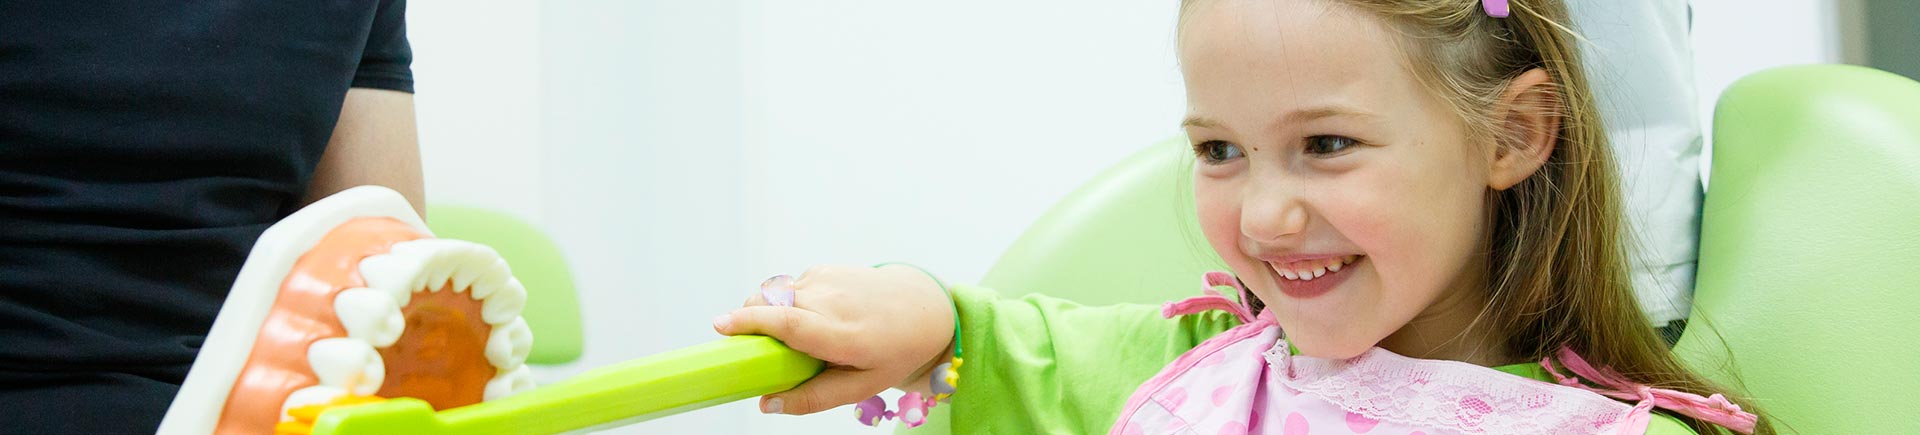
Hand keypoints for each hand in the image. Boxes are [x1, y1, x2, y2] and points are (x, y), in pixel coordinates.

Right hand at [713, 264, 954, 414]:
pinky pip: (790, 286)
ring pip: (774, 293)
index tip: (720, 326)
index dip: (749, 322)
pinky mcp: (825, 269)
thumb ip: (814, 397)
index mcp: (840, 334)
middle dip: (747, 320)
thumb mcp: (861, 386)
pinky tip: (810, 317)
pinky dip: (787, 302)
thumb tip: (767, 403)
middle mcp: (831, 300)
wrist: (924, 308)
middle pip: (769, 303)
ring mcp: (827, 279)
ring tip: (791, 336)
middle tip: (749, 346)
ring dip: (767, 312)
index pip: (786, 322)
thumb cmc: (892, 352)